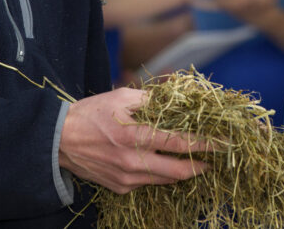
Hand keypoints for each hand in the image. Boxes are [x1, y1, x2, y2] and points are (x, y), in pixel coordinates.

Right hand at [59, 88, 209, 192]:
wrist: (60, 139)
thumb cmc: (93, 113)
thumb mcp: (123, 96)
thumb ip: (153, 99)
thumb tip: (180, 100)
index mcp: (135, 135)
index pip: (180, 142)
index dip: (205, 143)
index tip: (223, 142)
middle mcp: (133, 161)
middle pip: (179, 170)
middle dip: (202, 165)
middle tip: (216, 158)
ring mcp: (126, 178)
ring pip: (166, 179)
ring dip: (184, 171)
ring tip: (197, 161)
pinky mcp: (120, 187)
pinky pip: (149, 182)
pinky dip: (162, 174)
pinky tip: (167, 164)